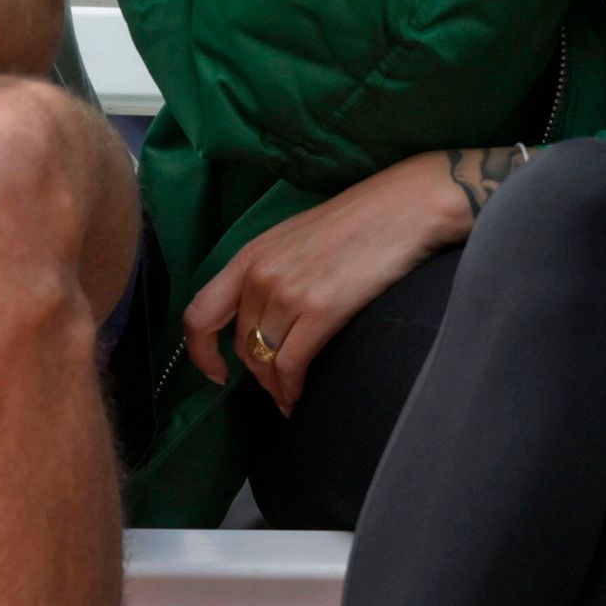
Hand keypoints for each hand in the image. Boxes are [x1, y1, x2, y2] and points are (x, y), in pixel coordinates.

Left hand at [182, 148, 518, 411]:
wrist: (405, 208)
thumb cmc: (359, 223)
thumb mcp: (296, 240)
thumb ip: (272, 274)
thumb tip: (265, 318)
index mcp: (250, 256)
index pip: (200, 314)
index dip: (200, 352)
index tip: (216, 373)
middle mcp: (260, 275)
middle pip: (241, 344)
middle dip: (256, 373)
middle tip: (277, 387)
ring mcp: (288, 292)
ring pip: (264, 360)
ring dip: (276, 387)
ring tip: (290, 397)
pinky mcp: (321, 309)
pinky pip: (291, 366)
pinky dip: (291, 390)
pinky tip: (299, 397)